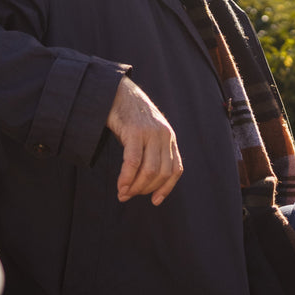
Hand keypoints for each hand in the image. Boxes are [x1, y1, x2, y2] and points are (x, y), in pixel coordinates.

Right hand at [106, 76, 182, 205]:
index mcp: (170, 138)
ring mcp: (151, 133)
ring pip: (149, 170)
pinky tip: (121, 186)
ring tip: (123, 193)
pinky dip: (127, 178)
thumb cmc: (130, 118)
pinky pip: (133, 162)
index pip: (176, 169)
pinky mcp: (135, 132)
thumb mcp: (148, 135)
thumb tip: (144, 182)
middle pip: (162, 173)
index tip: (155, 201)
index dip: (166, 188)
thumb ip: (151, 152)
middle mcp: (164, 136)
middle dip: (146, 189)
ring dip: (136, 187)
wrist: (118, 93)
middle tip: (130, 195)